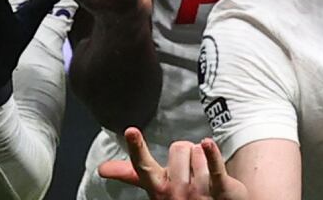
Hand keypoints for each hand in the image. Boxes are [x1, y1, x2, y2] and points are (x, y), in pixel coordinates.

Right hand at [99, 127, 247, 199]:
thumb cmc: (184, 197)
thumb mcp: (156, 188)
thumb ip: (130, 174)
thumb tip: (101, 168)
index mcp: (158, 189)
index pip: (143, 166)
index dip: (137, 147)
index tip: (131, 130)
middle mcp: (176, 193)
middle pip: (178, 148)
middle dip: (188, 153)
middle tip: (191, 172)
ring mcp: (199, 194)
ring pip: (198, 151)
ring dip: (204, 159)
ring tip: (206, 178)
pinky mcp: (221, 191)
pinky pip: (214, 167)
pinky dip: (212, 154)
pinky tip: (208, 144)